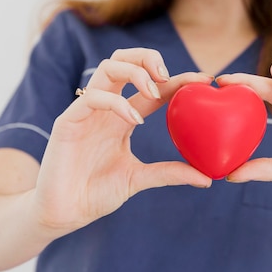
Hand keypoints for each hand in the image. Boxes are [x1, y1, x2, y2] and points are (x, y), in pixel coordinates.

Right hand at [33, 48, 212, 233]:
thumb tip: (207, 179)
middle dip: (149, 58)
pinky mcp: (68, 121)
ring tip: (155, 90)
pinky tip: (135, 119)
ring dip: (135, 71)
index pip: (153, 87)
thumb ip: (169, 173)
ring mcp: (87, 111)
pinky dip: (117, 102)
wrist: (64, 213)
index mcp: (123, 117)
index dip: (178, 79)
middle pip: (125, 60)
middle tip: (169, 76)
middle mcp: (106, 108)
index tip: (204, 79)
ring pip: (108, 67)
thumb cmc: (97, 194)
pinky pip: (92, 97)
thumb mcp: (139, 179)